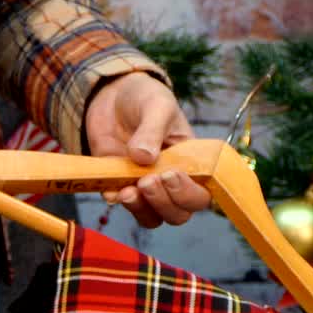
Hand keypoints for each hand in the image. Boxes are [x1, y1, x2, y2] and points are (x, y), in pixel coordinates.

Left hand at [84, 72, 210, 227]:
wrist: (113, 95)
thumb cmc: (146, 99)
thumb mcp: (156, 106)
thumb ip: (152, 130)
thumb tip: (143, 158)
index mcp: (191, 163)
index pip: (201, 195)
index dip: (188, 195)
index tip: (170, 175)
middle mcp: (169, 181)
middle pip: (178, 214)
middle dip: (164, 204)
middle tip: (147, 180)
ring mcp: (143, 185)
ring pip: (151, 217)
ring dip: (141, 209)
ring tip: (127, 191)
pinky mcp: (116, 183)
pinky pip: (118, 202)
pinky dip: (114, 200)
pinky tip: (111, 190)